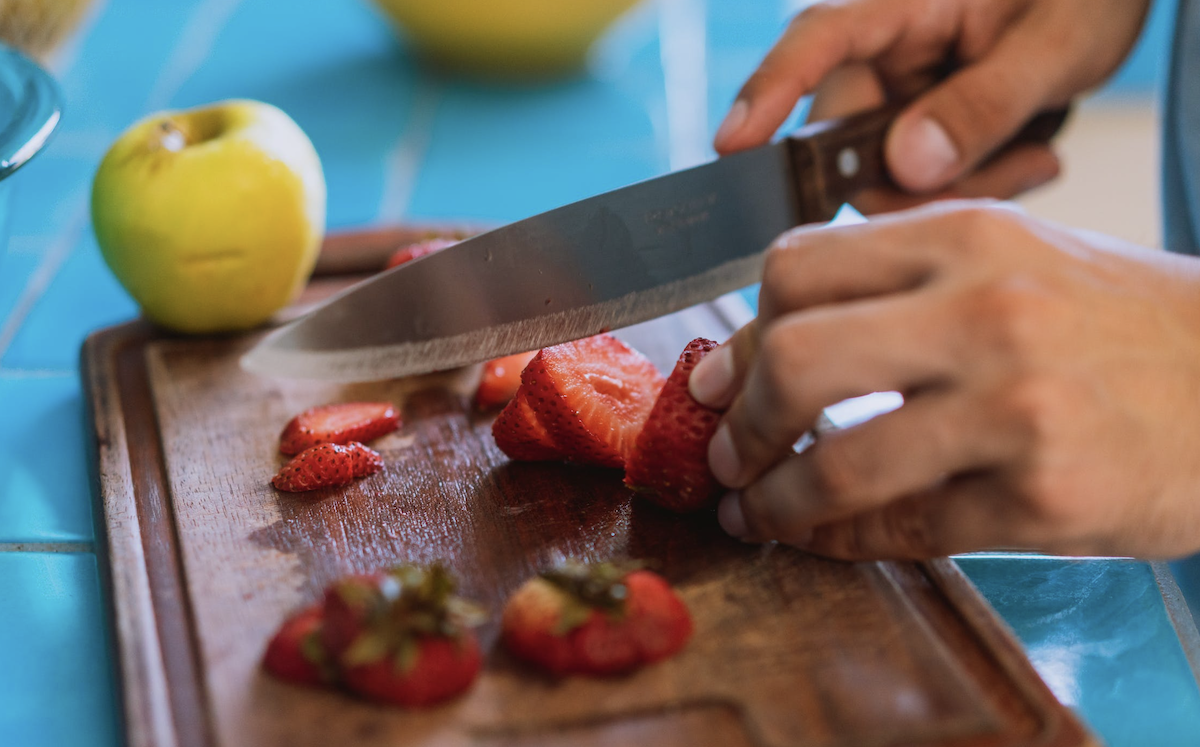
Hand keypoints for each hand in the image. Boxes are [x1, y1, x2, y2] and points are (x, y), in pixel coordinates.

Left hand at [689, 201, 1199, 559]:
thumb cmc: (1114, 323)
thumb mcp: (1010, 262)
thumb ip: (892, 290)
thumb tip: (760, 351)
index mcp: (966, 236)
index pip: (795, 268)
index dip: (742, 335)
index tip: (719, 379)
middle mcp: (987, 311)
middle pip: (796, 358)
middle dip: (743, 421)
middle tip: (729, 453)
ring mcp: (1017, 406)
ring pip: (838, 464)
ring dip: (775, 502)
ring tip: (756, 512)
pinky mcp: (1044, 496)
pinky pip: (902, 529)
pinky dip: (841, 542)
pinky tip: (823, 539)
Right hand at [714, 0, 1150, 209]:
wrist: (1107, 1)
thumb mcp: (1059, 43)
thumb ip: (985, 104)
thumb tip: (908, 166)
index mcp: (905, 1)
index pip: (819, 38)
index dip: (769, 91)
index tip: (732, 146)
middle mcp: (885, 48)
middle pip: (848, 137)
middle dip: (915, 180)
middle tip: (1012, 169)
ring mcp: (896, 90)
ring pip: (883, 175)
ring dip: (956, 187)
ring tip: (1035, 152)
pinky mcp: (913, 123)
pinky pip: (915, 181)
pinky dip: (969, 185)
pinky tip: (1028, 154)